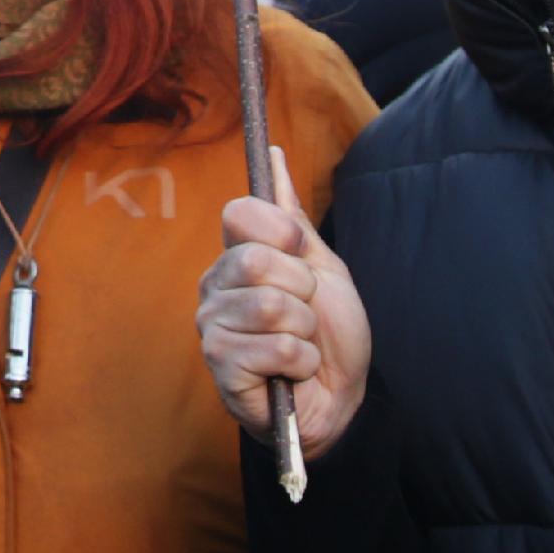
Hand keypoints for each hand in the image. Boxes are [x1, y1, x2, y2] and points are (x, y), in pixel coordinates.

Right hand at [199, 179, 368, 460]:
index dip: (283, 233)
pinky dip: (302, 361)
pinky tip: (293, 372)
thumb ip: (292, 217)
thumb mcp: (322, 267)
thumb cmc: (330, 333)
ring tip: (301, 345)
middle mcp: (215, 288)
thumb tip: (274, 155)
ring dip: (306, 331)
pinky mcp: (222, 367)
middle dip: (303, 290)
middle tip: (305, 312)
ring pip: (270, 306)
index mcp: (235, 257)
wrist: (340, 396)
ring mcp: (213, 328)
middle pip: (257, 260)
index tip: (301, 254)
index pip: (241, 214)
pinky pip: (276, 348)